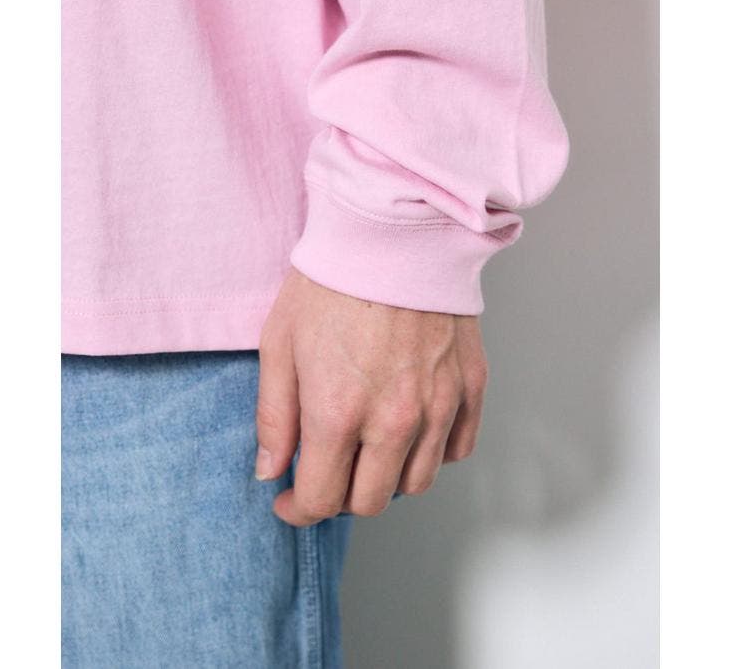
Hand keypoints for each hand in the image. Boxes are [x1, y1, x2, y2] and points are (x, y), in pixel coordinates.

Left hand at [255, 268, 487, 525]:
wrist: (395, 230)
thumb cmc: (332, 278)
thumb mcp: (280, 342)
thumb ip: (274, 416)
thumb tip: (270, 470)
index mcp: (338, 412)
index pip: (320, 499)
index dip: (297, 509)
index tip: (289, 499)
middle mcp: (394, 420)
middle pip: (371, 502)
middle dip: (340, 498)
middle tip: (326, 472)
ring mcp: (439, 405)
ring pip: (417, 482)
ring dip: (386, 478)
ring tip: (366, 449)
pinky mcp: (471, 385)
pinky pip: (458, 448)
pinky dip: (432, 453)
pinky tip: (410, 430)